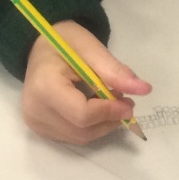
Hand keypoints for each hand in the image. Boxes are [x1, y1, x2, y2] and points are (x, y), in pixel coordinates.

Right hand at [22, 21, 150, 143]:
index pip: (82, 114)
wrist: (40, 46)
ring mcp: (35, 122)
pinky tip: (95, 109)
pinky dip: (90, 127)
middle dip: (109, 119)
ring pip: (80, 137)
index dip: (110, 112)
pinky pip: (72, 136)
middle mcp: (34, 109)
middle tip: (125, 101)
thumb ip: (115, 71)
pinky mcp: (38, 128)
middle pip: (82, 130)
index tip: (130, 102)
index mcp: (44, 87)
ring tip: (111, 103)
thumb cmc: (64, 42)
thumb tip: (144, 89)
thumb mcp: (91, 48)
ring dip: (102, 124)